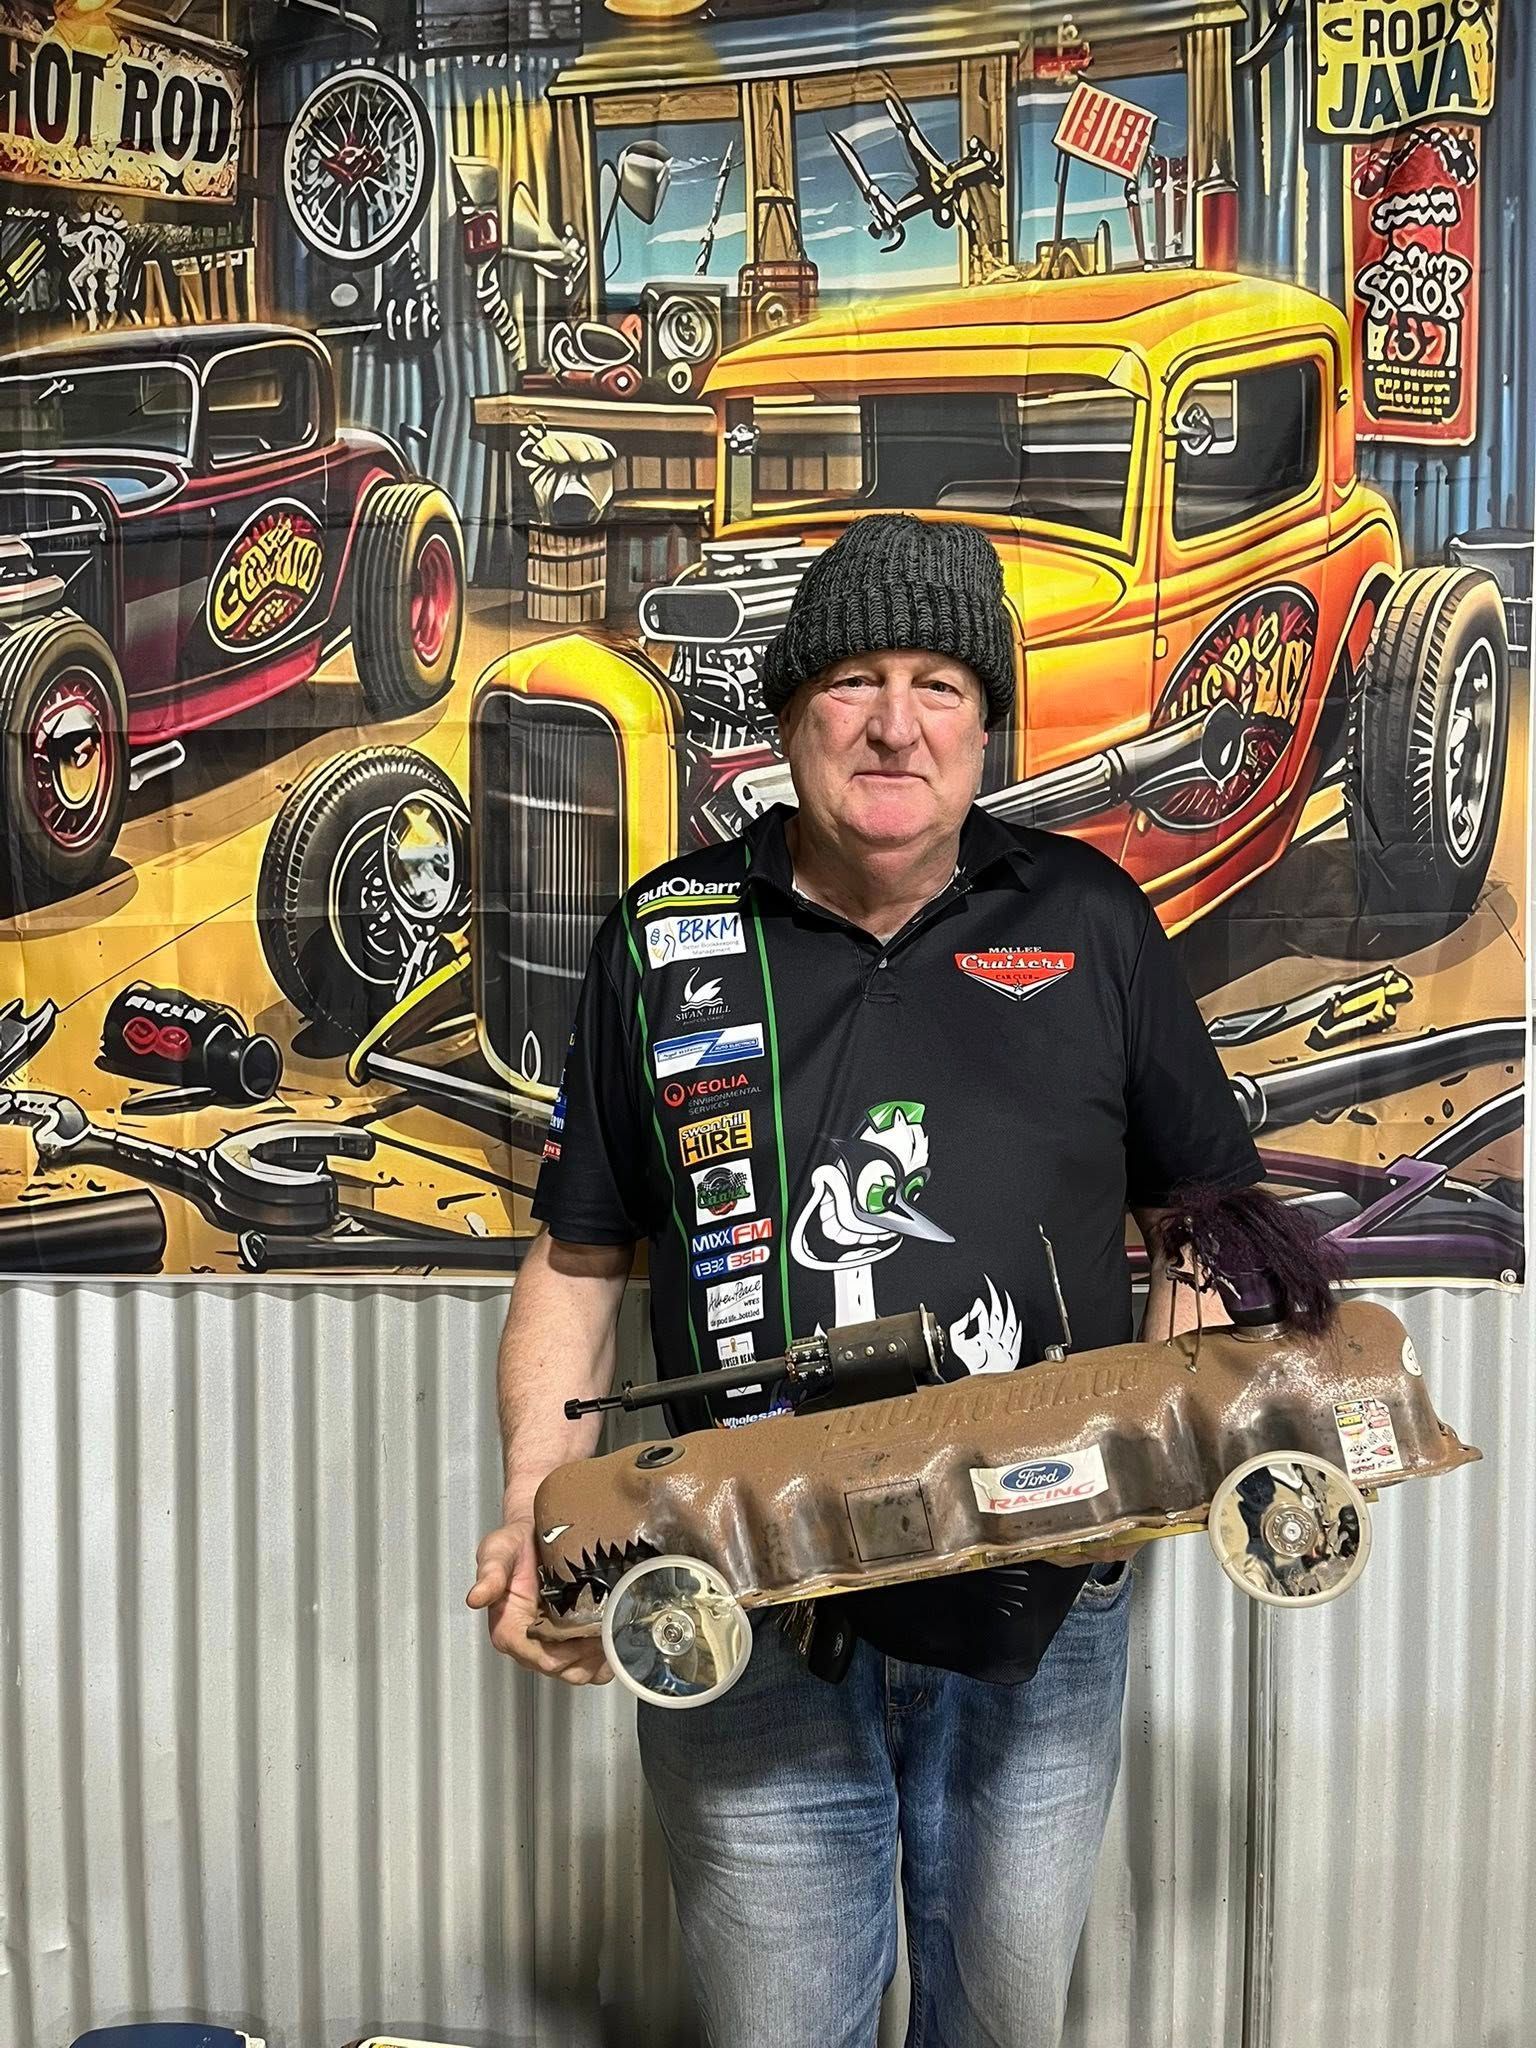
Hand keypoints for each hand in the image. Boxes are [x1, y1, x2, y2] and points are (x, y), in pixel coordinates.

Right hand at [467, 1518, 612, 1684]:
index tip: (586, 1635)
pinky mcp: (569, 1640)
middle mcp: (529, 1643)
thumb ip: (490, 1574)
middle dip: (587, 1655)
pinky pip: (589, 1664)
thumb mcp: (497, 1551)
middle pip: (562, 1668)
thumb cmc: (514, 1545)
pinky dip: (604, 1659)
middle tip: (608, 1631)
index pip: (537, 1657)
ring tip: (614, 1634)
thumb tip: (475, 1597)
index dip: (564, 1652)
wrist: (535, 1532)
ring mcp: (551, 1644)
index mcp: (508, 1630)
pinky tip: (614, 1639)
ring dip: (598, 1660)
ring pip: (578, 1671)